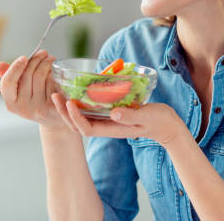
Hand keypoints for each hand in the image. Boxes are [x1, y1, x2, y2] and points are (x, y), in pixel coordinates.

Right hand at [0, 49, 70, 132]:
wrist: (54, 119)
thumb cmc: (35, 100)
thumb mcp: (19, 92)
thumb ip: (9, 78)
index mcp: (11, 103)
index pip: (7, 83)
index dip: (15, 68)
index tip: (24, 57)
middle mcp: (23, 108)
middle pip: (28, 75)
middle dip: (36, 59)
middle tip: (43, 52)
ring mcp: (39, 109)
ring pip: (41, 76)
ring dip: (47, 63)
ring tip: (50, 58)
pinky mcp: (54, 107)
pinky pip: (53, 82)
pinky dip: (55, 73)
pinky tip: (57, 69)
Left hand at [51, 97, 185, 145]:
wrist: (168, 126)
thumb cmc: (159, 121)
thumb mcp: (147, 116)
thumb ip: (131, 115)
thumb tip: (114, 113)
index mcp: (113, 129)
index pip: (86, 128)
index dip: (75, 117)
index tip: (70, 103)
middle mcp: (107, 126)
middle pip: (78, 125)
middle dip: (64, 112)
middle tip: (55, 95)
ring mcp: (108, 121)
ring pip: (82, 119)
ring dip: (68, 109)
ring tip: (59, 94)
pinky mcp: (111, 115)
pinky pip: (90, 112)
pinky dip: (80, 104)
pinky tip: (76, 93)